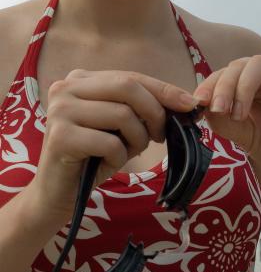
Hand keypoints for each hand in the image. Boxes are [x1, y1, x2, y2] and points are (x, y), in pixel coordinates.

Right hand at [31, 69, 195, 219]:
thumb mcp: (121, 126)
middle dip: (154, 111)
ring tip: (126, 153)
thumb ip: (142, 107)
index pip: (130, 77)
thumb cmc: (94, 156)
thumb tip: (187, 102)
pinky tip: (106, 164)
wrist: (58, 194)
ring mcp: (60, 110)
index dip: (163, 89)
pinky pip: (110, 143)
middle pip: (127, 86)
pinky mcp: (60, 136)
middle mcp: (66, 88)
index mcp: (81, 79)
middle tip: (161, 135)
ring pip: (123, 114)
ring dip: (136, 140)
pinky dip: (118, 158)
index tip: (190, 104)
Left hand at [193, 55, 260, 198]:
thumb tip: (202, 106)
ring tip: (240, 116)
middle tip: (219, 110)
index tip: (198, 104)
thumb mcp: (242, 135)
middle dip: (224, 86)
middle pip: (238, 65)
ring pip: (260, 63)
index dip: (209, 86)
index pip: (222, 74)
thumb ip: (224, 120)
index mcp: (244, 81)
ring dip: (245, 88)